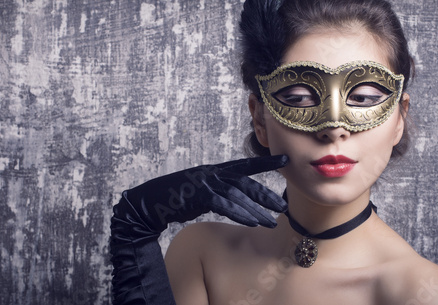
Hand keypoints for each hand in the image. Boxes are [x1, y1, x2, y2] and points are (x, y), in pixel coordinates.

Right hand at [121, 154, 288, 231]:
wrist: (152, 200)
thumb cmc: (180, 196)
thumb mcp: (204, 190)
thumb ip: (222, 191)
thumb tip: (241, 200)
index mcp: (217, 170)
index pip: (246, 165)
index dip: (266, 162)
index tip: (285, 160)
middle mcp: (214, 173)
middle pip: (245, 182)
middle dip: (265, 194)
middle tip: (283, 206)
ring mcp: (205, 183)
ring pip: (237, 195)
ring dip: (255, 210)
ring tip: (270, 223)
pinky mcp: (198, 195)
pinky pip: (223, 205)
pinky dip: (238, 213)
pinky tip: (251, 222)